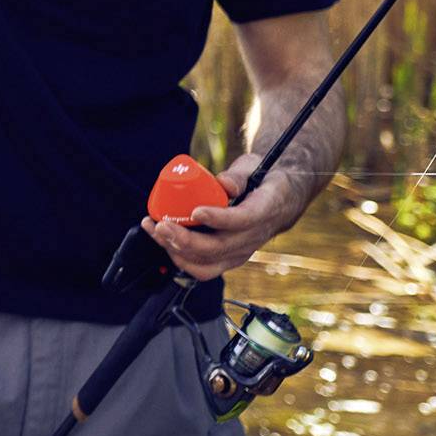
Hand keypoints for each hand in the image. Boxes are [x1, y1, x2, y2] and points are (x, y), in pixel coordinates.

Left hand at [141, 153, 298, 280]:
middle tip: (162, 224)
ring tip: (155, 230)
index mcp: (264, 210)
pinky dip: (179, 258)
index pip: (243, 220)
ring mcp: (240, 252)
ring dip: (176, 250)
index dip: (218, 219)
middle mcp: (253, 237)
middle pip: (218, 248)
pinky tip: (162, 239)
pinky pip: (202, 268)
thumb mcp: (255, 167)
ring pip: (207, 263)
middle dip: (185, 239)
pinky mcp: (228, 260)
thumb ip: (238, 174)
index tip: (195, 211)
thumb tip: (223, 183)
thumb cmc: (262, 181)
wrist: (280, 203)